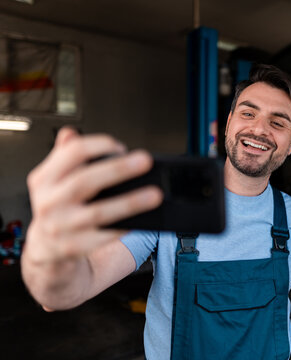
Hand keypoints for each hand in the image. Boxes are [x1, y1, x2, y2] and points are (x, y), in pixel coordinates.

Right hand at [25, 127, 162, 264]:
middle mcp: (49, 202)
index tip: (121, 147)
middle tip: (144, 161)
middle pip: (85, 181)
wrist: (45, 248)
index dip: (100, 145)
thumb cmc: (57, 207)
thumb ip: (64, 155)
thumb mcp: (53, 179)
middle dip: (118, 169)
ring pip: (98, 213)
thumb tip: (71, 133)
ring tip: (153, 194)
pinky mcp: (74, 247)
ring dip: (130, 202)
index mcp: (45, 179)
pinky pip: (105, 236)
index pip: (72, 153)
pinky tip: (141, 219)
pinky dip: (125, 227)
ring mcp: (61, 227)